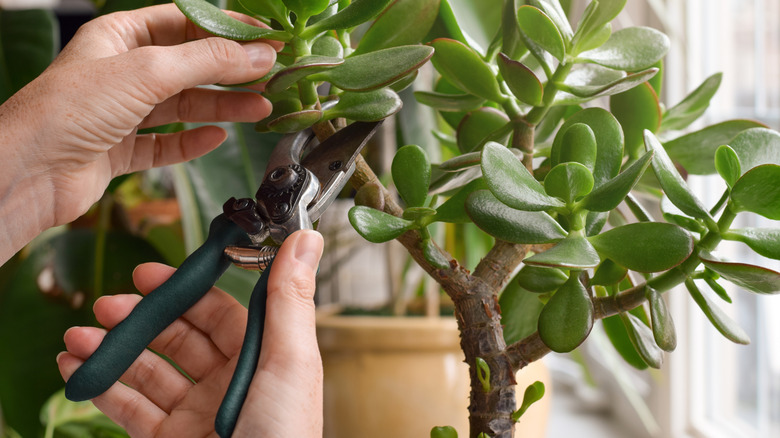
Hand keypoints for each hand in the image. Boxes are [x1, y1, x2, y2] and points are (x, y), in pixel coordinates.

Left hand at [0, 4, 278, 261]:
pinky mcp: (120, 150)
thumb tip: (258, 54)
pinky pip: (166, 145)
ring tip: (261, 108)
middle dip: (230, 71)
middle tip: (270, 75)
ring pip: (181, 107)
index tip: (266, 38)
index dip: (227, 29)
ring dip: (221, 107)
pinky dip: (192, 143)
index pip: (184, 23)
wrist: (28, 172)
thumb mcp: (147, 71)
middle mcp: (120, 72)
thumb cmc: (69, 109)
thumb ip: (207, 62)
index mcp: (119, 37)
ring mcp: (120, 113)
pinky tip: (216, 138)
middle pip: (188, 66)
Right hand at [57, 230, 324, 437]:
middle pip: (179, 338)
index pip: (220, 312)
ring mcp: (197, 413)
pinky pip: (130, 408)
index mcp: (263, 359)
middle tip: (107, 305)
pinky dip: (102, 387)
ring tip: (80, 336)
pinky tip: (77, 367)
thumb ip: (290, 298)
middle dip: (142, 318)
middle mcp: (230, 382)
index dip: (186, 290)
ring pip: (149, 372)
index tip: (151, 273)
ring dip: (113, 350)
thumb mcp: (290, 362)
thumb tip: (305, 238)